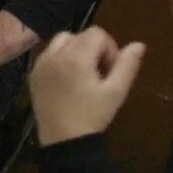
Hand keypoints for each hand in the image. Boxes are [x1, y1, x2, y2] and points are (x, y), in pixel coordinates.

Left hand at [29, 26, 144, 144]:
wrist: (63, 140)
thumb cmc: (93, 116)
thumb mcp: (116, 92)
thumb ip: (127, 65)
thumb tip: (138, 44)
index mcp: (75, 57)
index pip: (97, 33)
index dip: (109, 48)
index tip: (110, 70)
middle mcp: (54, 54)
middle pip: (80, 35)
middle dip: (94, 49)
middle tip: (99, 75)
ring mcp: (40, 63)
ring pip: (62, 40)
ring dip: (76, 50)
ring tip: (83, 75)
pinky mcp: (33, 73)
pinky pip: (49, 53)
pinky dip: (61, 58)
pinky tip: (68, 81)